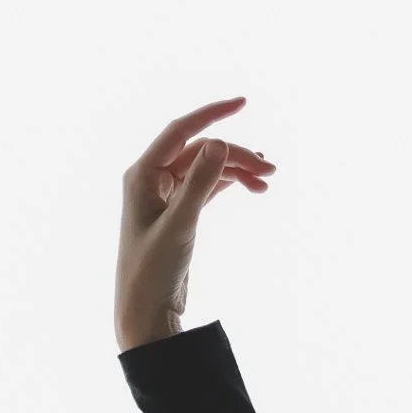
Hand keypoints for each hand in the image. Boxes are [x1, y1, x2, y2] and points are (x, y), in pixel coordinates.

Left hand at [114, 96, 275, 349]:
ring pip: (208, 168)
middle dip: (235, 155)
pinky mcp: (179, 212)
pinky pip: (208, 185)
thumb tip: (219, 142)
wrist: (146, 311)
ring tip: (267, 182)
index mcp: (141, 175)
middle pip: (200, 151)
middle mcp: (151, 180)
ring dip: (237, 169)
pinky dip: (230, 183)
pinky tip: (253, 187)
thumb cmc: (152, 271)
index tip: (244, 102)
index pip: (180, 131)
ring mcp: (165, 195)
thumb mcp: (179, 225)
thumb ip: (199, 184)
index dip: (212, 113)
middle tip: (270, 172)